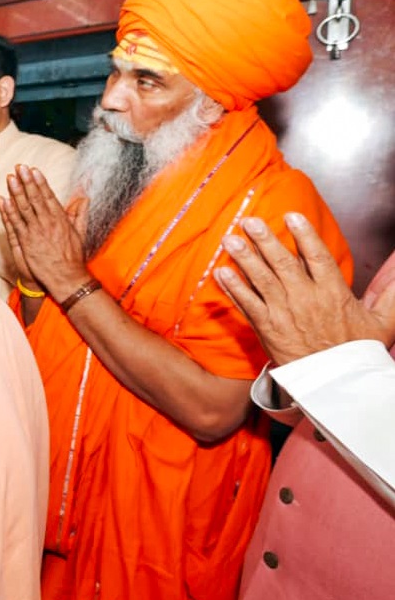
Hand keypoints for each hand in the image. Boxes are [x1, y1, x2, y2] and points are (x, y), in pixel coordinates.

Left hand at [0, 165, 91, 301]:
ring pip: (24, 208)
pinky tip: (3, 200)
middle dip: (27, 181)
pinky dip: (9, 211)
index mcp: (60, 219)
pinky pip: (15, 224)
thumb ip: (79, 213)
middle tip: (19, 167)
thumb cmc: (73, 257)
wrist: (67, 277)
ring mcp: (36, 232)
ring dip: (16, 191)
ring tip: (10, 177)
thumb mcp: (80, 232)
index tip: (34, 170)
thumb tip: (83, 198)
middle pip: (35, 198)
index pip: (48, 196)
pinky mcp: (26, 242)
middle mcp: (48, 223)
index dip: (40, 182)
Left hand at [215, 213, 394, 364]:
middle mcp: (306, 299)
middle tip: (250, 221)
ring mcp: (284, 313)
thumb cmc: (357, 352)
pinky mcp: (267, 328)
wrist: (335, 383)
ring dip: (244, 258)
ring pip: (261, 280)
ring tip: (230, 240)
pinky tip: (221, 272)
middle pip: (283, 263)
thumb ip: (391, 294)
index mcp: (333, 293)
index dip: (304, 235)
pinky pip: (247, 304)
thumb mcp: (383, 322)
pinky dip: (233, 288)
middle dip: (265, 240)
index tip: (292, 216)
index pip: (317, 256)